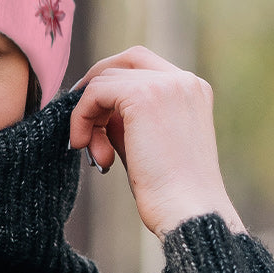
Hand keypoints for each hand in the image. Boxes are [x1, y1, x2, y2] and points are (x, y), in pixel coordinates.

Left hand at [69, 46, 244, 238]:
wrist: (187, 212)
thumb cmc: (168, 189)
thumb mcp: (146, 142)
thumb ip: (125, 117)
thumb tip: (94, 106)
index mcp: (192, 90)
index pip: (143, 65)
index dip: (111, 83)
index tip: (93, 113)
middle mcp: (184, 81)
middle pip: (124, 61)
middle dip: (96, 88)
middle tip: (81, 121)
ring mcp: (166, 85)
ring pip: (105, 79)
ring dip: (89, 115)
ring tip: (96, 153)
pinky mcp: (144, 96)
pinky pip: (95, 93)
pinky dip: (81, 117)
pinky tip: (83, 145)